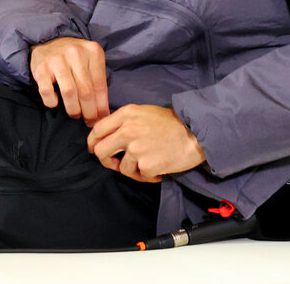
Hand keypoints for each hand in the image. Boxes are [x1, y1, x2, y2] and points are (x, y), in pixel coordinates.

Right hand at [29, 36, 109, 123]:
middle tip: (89, 121)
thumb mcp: (90, 62)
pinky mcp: (41, 67)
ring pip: (69, 93)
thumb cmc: (73, 58)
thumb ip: (97, 82)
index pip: (100, 85)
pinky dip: (52, 102)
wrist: (48, 41)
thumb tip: (103, 113)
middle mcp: (75, 53)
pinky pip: (47, 92)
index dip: (102, 106)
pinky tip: (56, 102)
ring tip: (75, 114)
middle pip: (86, 91)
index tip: (102, 118)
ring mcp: (56, 59)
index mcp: (92, 51)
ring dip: (73, 109)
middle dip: (89, 111)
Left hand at [86, 104, 204, 181]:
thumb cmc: (172, 123)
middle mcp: (127, 130)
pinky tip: (159, 170)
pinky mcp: (147, 165)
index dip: (92, 142)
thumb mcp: (143, 112)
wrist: (196, 133)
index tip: (94, 149)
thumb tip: (108, 135)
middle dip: (106, 160)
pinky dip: (148, 177)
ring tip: (148, 165)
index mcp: (125, 114)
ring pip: (121, 168)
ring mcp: (136, 148)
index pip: (97, 130)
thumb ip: (124, 121)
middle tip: (116, 164)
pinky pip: (140, 176)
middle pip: (100, 150)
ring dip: (133, 171)